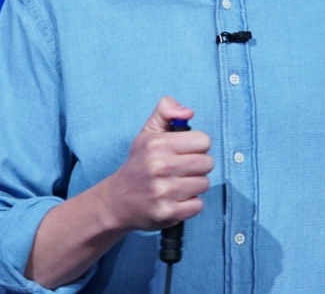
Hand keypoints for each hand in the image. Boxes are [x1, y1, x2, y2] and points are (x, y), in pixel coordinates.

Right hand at [100, 96, 212, 231]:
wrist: (117, 201)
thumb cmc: (138, 165)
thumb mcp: (147, 133)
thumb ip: (166, 111)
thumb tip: (188, 112)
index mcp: (158, 145)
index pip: (203, 141)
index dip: (197, 146)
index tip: (185, 152)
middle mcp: (160, 167)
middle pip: (207, 163)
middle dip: (198, 166)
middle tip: (182, 169)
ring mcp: (164, 191)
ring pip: (204, 184)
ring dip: (194, 185)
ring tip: (177, 184)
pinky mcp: (168, 212)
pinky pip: (198, 205)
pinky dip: (190, 204)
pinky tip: (175, 199)